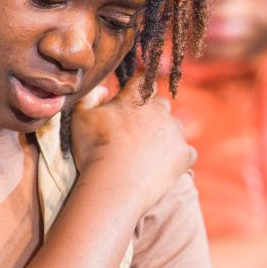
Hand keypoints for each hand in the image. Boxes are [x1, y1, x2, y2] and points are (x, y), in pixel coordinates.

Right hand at [68, 75, 196, 210]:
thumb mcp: (80, 119)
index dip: (136, 91)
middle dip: (151, 115)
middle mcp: (159, 110)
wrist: (114, 185)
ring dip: (164, 136)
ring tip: (147, 155)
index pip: (141, 82)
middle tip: (136, 135)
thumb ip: (90, 97)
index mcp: (135, 98)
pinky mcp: (185, 154)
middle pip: (160, 105)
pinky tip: (162, 168)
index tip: (129, 104)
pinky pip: (185, 152)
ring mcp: (175, 132)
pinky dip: (177, 158)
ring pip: (174, 128)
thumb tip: (103, 89)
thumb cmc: (94, 151)